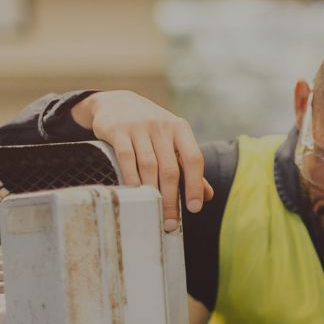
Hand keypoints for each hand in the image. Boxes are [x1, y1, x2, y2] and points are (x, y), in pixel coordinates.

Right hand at [72, 91, 212, 230]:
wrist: (116, 102)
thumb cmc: (150, 128)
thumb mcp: (172, 139)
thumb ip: (188, 166)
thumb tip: (207, 195)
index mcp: (180, 129)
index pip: (194, 159)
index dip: (195, 185)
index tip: (194, 208)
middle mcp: (162, 126)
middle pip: (170, 168)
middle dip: (172, 198)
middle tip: (170, 222)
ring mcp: (139, 127)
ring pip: (149, 166)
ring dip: (152, 192)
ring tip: (153, 212)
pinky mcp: (118, 130)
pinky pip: (126, 158)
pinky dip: (131, 177)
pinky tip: (134, 193)